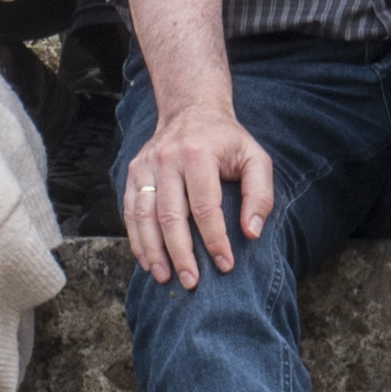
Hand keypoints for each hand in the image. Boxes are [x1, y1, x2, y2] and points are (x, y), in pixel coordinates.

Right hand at [120, 102, 278, 288]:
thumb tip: (251, 233)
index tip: (225, 265)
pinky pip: (130, 210)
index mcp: (198, 154)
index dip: (215, 239)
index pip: (204, 206)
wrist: (190, 109)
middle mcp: (167, 159)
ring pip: (144, 216)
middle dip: (181, 254)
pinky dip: (136, 238)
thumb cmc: (227, 140)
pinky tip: (146, 260)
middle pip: (170, 216)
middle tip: (192, 282)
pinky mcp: (133, 172)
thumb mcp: (255, 158)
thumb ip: (260, 194)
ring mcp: (145, 165)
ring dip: (153, 251)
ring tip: (164, 277)